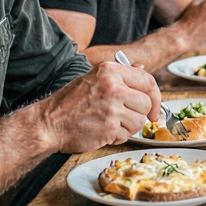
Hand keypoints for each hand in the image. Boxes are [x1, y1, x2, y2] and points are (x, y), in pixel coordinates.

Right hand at [40, 61, 162, 151]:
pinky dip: (118, 137)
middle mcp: (113, 87)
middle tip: (126, 119)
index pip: (148, 80)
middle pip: (146, 103)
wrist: (49, 123)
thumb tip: (142, 68)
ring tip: (109, 124)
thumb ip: (119, 75)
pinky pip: (127, 135)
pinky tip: (103, 131)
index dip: (156, 96)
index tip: (154, 107)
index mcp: (110, 71)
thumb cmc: (69, 103)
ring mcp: (112, 107)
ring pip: (140, 121)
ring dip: (128, 127)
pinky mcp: (109, 127)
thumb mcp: (93, 79)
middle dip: (140, 114)